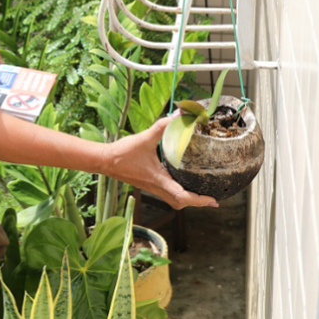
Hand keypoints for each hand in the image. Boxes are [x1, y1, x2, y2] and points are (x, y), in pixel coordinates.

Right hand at [103, 114, 218, 209]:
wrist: (105, 161)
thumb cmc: (123, 153)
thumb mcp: (144, 138)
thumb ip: (161, 127)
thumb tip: (178, 116)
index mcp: (158, 180)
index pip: (182, 196)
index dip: (199, 200)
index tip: (213, 201)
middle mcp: (157, 187)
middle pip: (180, 202)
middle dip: (197, 202)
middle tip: (211, 198)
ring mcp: (153, 187)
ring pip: (174, 200)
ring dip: (188, 199)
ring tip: (201, 193)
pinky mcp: (149, 184)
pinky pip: (168, 193)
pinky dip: (179, 192)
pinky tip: (183, 181)